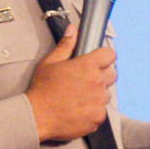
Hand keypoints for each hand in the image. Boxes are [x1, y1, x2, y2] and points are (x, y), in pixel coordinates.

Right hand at [25, 25, 115, 142]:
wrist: (37, 116)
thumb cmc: (42, 89)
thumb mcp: (50, 62)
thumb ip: (65, 45)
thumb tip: (73, 30)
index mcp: (88, 66)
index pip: (110, 55)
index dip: (104, 57)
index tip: (98, 61)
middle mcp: (97, 83)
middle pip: (111, 75)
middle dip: (101, 76)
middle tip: (84, 81)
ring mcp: (99, 102)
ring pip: (106, 95)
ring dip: (97, 95)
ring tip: (79, 97)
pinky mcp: (97, 118)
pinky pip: (101, 112)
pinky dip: (93, 111)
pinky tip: (78, 109)